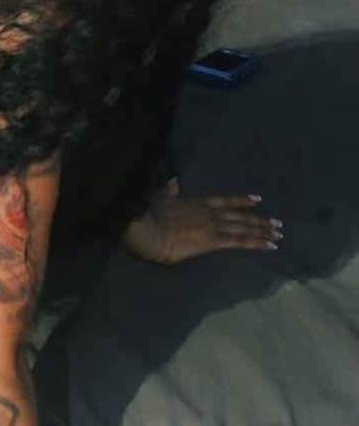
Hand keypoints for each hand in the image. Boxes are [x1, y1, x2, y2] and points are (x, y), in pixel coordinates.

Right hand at [120, 177, 279, 264]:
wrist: (147, 230)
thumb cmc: (149, 215)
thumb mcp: (160, 197)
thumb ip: (170, 191)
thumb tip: (174, 180)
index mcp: (197, 203)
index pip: (225, 200)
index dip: (242, 200)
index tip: (258, 199)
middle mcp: (210, 213)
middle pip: (241, 216)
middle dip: (260, 220)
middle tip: (278, 223)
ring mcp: (213, 226)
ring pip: (244, 227)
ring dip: (263, 230)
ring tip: (279, 234)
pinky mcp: (213, 241)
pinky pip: (240, 241)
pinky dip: (257, 242)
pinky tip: (271, 244)